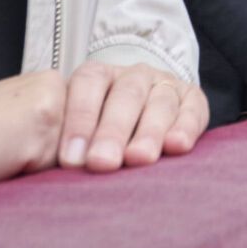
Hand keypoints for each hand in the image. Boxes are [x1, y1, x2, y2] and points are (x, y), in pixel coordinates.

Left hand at [56, 61, 208, 171]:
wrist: (143, 118)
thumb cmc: (98, 137)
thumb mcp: (79, 133)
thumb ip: (68, 145)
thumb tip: (53, 171)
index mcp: (98, 76)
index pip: (87, 85)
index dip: (79, 121)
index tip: (71, 159)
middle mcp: (132, 76)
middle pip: (124, 96)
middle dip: (112, 132)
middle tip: (103, 163)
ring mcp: (164, 85)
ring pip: (158, 103)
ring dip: (148, 132)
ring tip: (139, 159)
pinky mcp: (193, 100)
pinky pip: (192, 110)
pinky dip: (185, 127)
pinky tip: (176, 146)